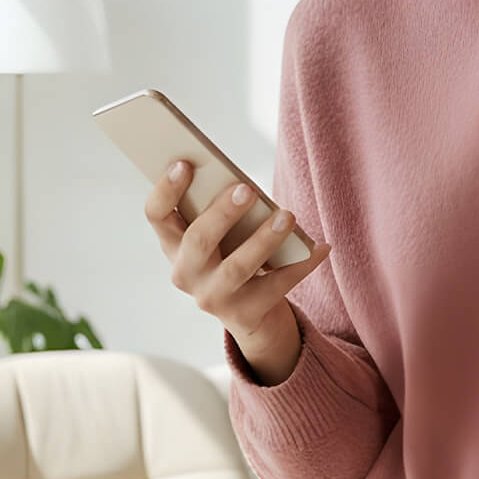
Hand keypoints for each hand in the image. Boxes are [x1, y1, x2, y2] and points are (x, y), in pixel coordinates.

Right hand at [144, 159, 331, 341]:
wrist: (250, 313)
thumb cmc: (233, 253)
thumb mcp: (219, 233)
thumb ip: (219, 209)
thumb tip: (241, 182)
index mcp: (173, 245)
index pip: (156, 215)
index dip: (166, 190)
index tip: (184, 163)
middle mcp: (186, 274)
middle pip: (198, 242)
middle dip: (221, 214)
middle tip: (245, 188)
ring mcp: (214, 298)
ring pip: (237, 267)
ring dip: (263, 239)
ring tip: (287, 215)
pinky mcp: (245, 314)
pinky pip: (277, 286)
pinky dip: (302, 264)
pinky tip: (322, 247)